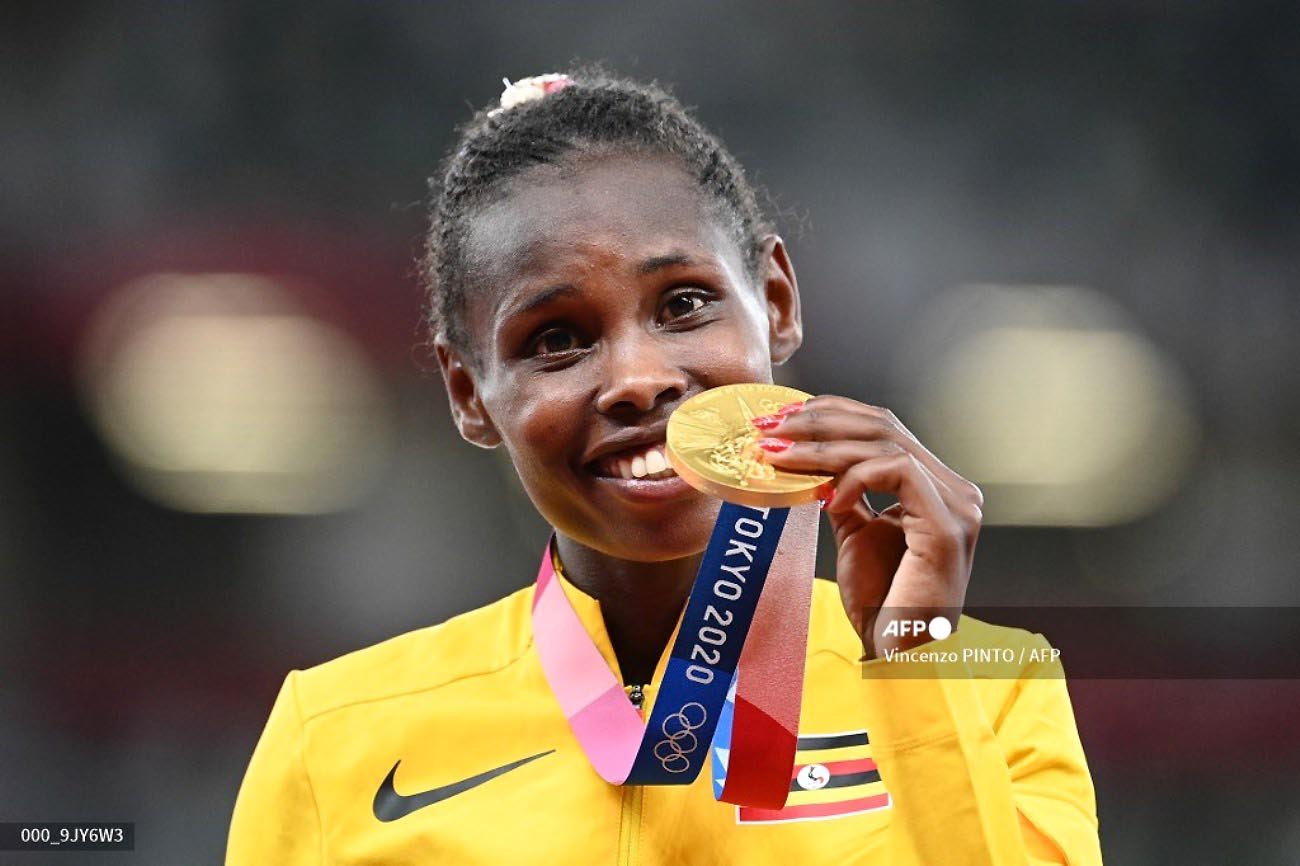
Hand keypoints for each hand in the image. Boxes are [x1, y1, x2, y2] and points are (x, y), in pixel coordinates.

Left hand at [751, 396, 982, 658]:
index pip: (883, 427)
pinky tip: (825, 498)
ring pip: (885, 443)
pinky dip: (853, 478)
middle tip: (768, 427)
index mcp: (936, 488)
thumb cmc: (882, 605)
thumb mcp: (856, 535)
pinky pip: (897, 472)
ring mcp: (957, 505)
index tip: (778, 418)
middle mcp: (954, 490)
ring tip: (778, 455)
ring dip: (821, 445)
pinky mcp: (947, 526)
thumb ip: (845, 495)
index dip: (829, 413)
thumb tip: (809, 464)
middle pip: (882, 426)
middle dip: (817, 421)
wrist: (899, 655)